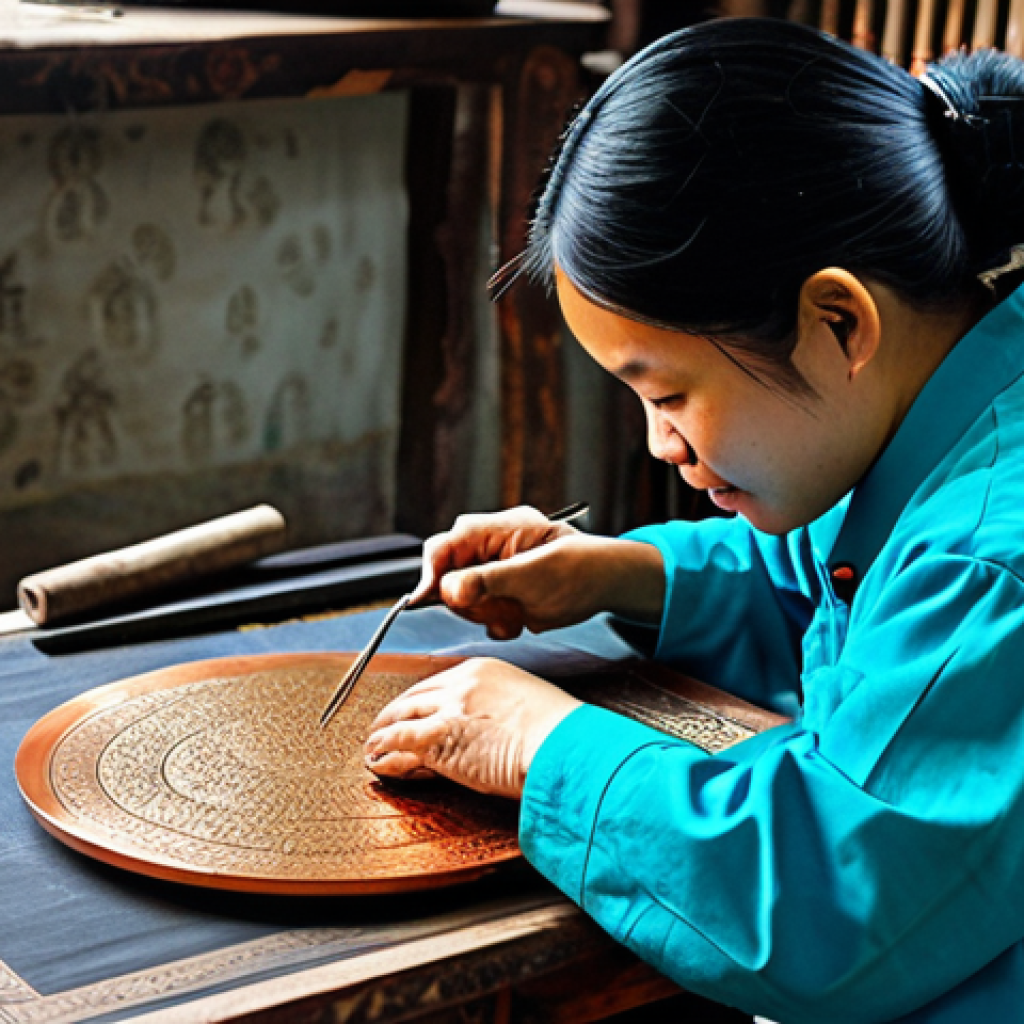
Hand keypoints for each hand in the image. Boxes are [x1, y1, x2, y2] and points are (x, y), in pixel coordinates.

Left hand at [364, 657, 581, 798]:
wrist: (564, 746)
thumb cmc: (558, 734)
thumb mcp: (528, 707)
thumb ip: (502, 711)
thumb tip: (492, 732)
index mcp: (484, 671)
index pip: (441, 684)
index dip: (422, 702)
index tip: (414, 712)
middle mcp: (463, 682)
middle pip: (416, 695)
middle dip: (397, 712)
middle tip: (384, 726)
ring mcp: (449, 707)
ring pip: (402, 714)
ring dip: (383, 732)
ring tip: (372, 745)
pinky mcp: (439, 735)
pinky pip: (400, 740)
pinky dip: (384, 750)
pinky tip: (376, 759)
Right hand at [413, 506, 664, 639]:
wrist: (609, 584)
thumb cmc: (579, 569)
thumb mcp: (531, 577)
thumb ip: (486, 582)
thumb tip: (446, 589)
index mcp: (497, 530)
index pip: (446, 546)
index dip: (431, 572)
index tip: (424, 598)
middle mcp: (491, 546)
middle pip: (449, 575)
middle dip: (469, 600)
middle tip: (496, 610)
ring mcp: (496, 569)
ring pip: (463, 597)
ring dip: (486, 613)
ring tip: (515, 615)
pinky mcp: (502, 589)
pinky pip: (481, 609)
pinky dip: (496, 620)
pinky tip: (518, 621)